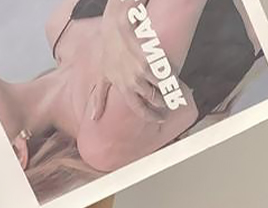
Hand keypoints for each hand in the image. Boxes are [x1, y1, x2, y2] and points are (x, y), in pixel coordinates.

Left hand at [90, 2, 168, 122]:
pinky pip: (166, 72)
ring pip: (163, 87)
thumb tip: (93, 118)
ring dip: (170, 90)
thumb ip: (99, 99)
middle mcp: (133, 82)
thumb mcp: (101, 77)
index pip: (139, 109)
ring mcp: (142, 71)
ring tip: (174, 89)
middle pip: (155, 99)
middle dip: (164, 103)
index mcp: (123, 88)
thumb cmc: (109, 52)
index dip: (152, 116)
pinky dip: (172, 75)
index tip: (160, 118)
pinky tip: (174, 75)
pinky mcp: (151, 59)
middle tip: (169, 102)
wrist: (116, 29)